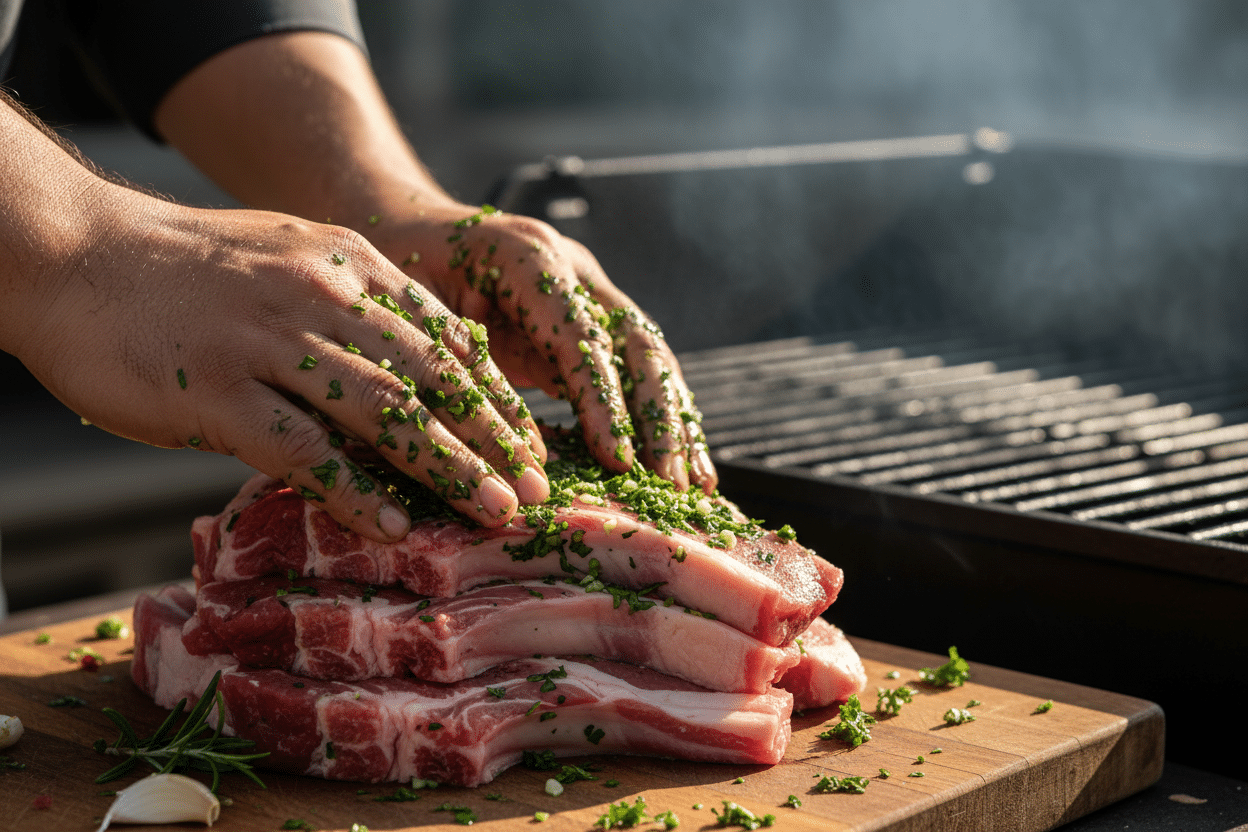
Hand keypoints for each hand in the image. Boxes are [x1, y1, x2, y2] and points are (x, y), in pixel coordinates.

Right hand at [8, 187, 549, 541]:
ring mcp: (270, 342)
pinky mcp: (218, 389)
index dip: (496, 397)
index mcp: (348, 264)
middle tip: (541, 489)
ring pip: (385, 412)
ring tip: (497, 512)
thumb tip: (418, 370)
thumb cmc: (185, 271)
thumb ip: (356, 306)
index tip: (532, 443)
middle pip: (433, 377)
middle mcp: (322, 298)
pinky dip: (354, 489)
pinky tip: (393, 524)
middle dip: (495, 438)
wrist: (74, 253)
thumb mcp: (291, 258)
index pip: (445, 339)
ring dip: (450, 467)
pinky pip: (302, 448)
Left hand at [364, 201, 716, 491]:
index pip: (580, 334)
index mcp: (527, 254)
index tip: (618, 461)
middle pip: (635, 342)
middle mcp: (571, 267)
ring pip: (650, 357)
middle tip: (670, 483)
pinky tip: (683, 463)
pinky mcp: (592, 320)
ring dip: (675, 422)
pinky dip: (662, 417)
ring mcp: (589, 290)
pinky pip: (637, 369)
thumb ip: (453, 360)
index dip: (603, 401)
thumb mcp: (411, 305)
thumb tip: (488, 447)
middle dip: (659, 417)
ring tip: (696, 484)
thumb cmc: (398, 261)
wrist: (407, 223)